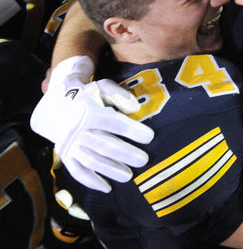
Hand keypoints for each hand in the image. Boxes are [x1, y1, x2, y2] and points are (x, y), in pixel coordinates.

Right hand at [30, 55, 153, 192]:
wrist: (59, 103)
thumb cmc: (89, 96)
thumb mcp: (103, 87)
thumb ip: (119, 95)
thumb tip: (136, 106)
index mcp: (89, 111)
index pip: (113, 122)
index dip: (132, 130)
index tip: (150, 137)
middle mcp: (78, 130)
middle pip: (104, 145)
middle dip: (126, 154)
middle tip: (144, 160)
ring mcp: (70, 145)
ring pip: (92, 161)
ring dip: (111, 170)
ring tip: (129, 176)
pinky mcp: (65, 156)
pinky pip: (77, 172)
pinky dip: (92, 181)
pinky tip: (107, 187)